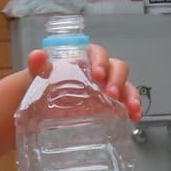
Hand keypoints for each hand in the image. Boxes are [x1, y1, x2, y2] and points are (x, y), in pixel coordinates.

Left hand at [26, 45, 142, 120]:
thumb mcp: (36, 77)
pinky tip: (134, 117)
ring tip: (130, 108)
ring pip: (126, 85)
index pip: (98, 53)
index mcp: (83, 60)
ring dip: (131, 95)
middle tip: (111, 94)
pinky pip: (127, 103)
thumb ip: (36, 66)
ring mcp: (107, 88)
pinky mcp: (111, 105)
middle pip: (117, 68)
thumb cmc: (41, 88)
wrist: (39, 110)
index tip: (98, 74)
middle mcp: (99, 72)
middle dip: (117, 80)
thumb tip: (37, 56)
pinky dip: (133, 109)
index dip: (101, 61)